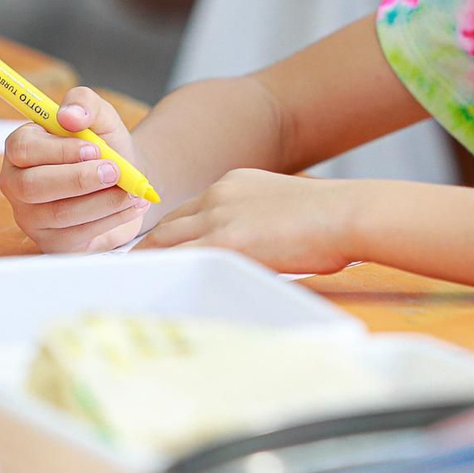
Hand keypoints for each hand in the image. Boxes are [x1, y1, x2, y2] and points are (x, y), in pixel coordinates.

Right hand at [0, 86, 152, 251]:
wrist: (126, 183)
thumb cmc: (105, 148)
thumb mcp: (101, 118)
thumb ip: (85, 103)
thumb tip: (69, 115)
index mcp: (21, 148)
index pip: (23, 148)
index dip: (58, 150)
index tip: (94, 149)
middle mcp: (16, 183)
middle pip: (32, 186)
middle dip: (78, 179)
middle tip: (115, 171)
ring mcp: (30, 217)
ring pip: (58, 214)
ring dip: (102, 201)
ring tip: (132, 190)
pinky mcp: (52, 243)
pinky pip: (77, 236)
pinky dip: (111, 220)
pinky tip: (132, 206)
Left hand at [137, 168, 356, 274]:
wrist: (346, 213)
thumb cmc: (333, 219)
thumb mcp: (288, 207)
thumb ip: (263, 221)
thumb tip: (264, 247)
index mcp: (235, 183)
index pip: (189, 210)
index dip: (173, 233)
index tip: (163, 250)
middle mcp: (219, 194)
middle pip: (169, 224)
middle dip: (149, 248)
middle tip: (132, 271)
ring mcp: (218, 217)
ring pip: (163, 241)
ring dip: (145, 262)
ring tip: (127, 284)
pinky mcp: (224, 242)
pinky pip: (176, 260)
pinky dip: (155, 273)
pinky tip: (142, 288)